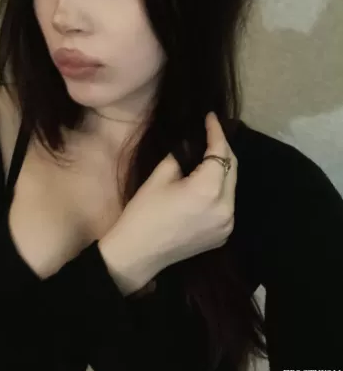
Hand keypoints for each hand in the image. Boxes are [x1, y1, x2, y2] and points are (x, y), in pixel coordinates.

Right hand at [101, 112, 237, 283]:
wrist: (138, 253)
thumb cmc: (143, 212)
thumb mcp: (160, 177)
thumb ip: (181, 156)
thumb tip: (191, 143)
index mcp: (208, 190)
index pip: (220, 153)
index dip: (216, 132)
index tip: (211, 117)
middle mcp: (225, 207)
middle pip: (232, 168)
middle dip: (223, 148)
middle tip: (210, 132)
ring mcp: (227, 224)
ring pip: (231, 186)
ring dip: (223, 168)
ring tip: (209, 154)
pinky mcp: (223, 235)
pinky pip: (227, 204)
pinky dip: (220, 189)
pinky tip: (207, 182)